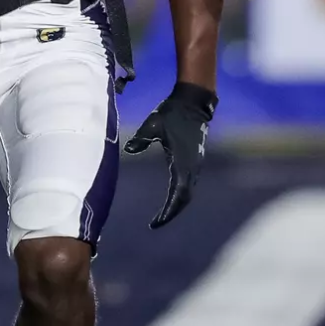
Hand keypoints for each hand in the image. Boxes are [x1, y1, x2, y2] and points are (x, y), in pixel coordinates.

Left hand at [124, 83, 217, 227]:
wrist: (192, 102)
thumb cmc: (172, 112)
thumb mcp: (153, 124)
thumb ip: (141, 139)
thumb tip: (129, 150)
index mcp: (182, 161)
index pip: (177, 195)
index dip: (168, 211)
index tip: (156, 223)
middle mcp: (191, 166)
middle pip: (184, 198)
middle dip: (172, 212)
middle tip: (156, 223)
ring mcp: (195, 163)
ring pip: (188, 192)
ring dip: (177, 204)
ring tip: (162, 215)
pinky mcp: (195, 159)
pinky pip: (189, 183)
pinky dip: (180, 194)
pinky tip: (171, 196)